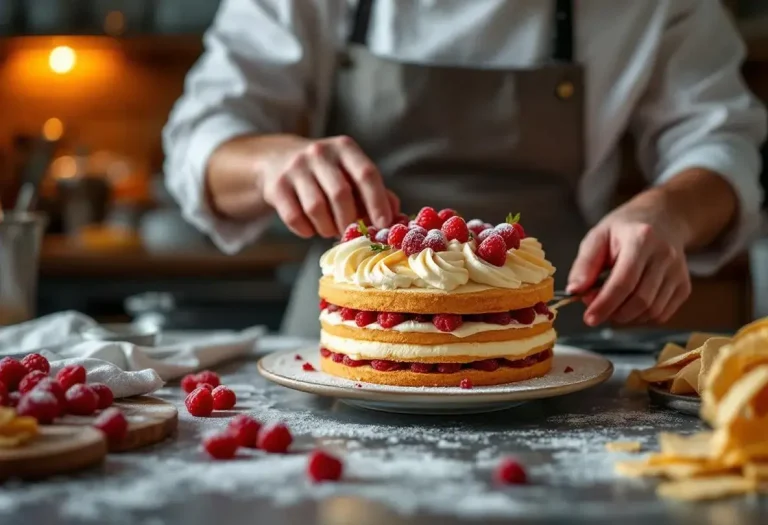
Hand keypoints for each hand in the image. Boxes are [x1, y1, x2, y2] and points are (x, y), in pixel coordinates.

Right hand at [256, 135, 397, 237]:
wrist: (277, 159)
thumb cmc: (327, 172)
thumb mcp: (351, 172)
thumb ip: (376, 192)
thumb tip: (396, 216)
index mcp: (345, 148)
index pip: (366, 174)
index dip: (377, 202)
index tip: (383, 225)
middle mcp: (319, 153)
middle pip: (341, 194)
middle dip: (349, 221)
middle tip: (350, 233)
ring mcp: (295, 168)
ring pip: (316, 208)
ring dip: (327, 228)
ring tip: (330, 230)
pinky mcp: (276, 186)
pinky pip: (295, 218)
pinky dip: (307, 231)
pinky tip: (311, 228)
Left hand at [567, 201, 691, 326]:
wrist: (663, 220)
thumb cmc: (624, 230)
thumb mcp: (597, 236)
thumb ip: (585, 264)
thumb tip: (574, 291)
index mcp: (641, 239)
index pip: (624, 281)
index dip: (605, 304)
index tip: (589, 318)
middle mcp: (665, 256)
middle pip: (641, 300)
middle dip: (614, 313)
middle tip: (596, 311)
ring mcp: (678, 272)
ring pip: (652, 311)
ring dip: (626, 317)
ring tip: (611, 305)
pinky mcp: (685, 286)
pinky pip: (662, 314)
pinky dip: (641, 318)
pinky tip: (629, 305)